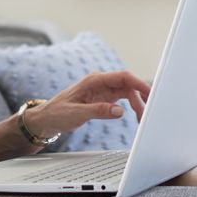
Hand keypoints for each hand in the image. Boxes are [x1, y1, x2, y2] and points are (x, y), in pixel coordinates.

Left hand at [27, 71, 150, 138]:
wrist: (46, 119)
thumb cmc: (57, 113)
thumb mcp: (77, 114)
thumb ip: (99, 111)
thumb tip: (120, 111)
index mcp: (94, 81)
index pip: (122, 77)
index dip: (139, 83)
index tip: (150, 93)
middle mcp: (100, 83)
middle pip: (128, 85)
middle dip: (140, 97)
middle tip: (147, 113)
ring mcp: (102, 90)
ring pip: (127, 93)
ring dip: (137, 104)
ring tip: (142, 118)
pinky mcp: (102, 99)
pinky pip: (121, 100)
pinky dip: (130, 107)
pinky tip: (135, 114)